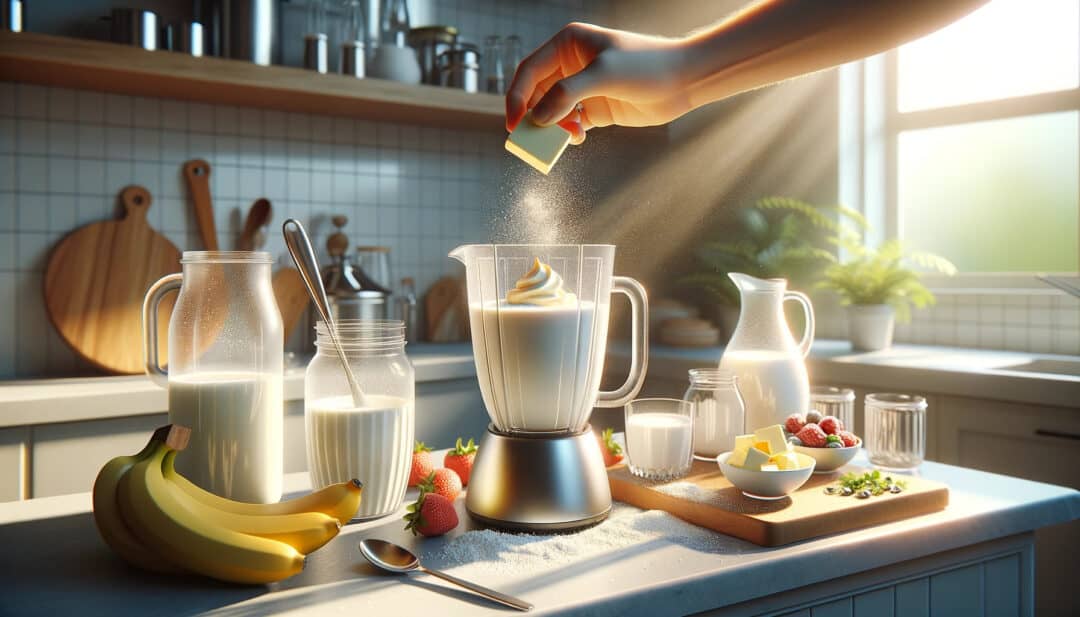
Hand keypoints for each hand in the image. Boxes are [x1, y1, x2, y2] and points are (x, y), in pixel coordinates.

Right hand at [505, 22, 693, 143]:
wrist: (684, 79)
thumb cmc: (646, 65)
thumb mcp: (603, 75)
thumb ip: (567, 94)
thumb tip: (537, 117)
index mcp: (567, 44)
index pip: (529, 71)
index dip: (516, 97)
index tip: (514, 124)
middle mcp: (571, 65)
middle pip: (536, 94)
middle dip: (534, 116)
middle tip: (531, 140)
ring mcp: (583, 88)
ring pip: (551, 112)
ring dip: (552, 128)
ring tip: (565, 137)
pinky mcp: (595, 109)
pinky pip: (569, 124)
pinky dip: (567, 134)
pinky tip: (577, 139)